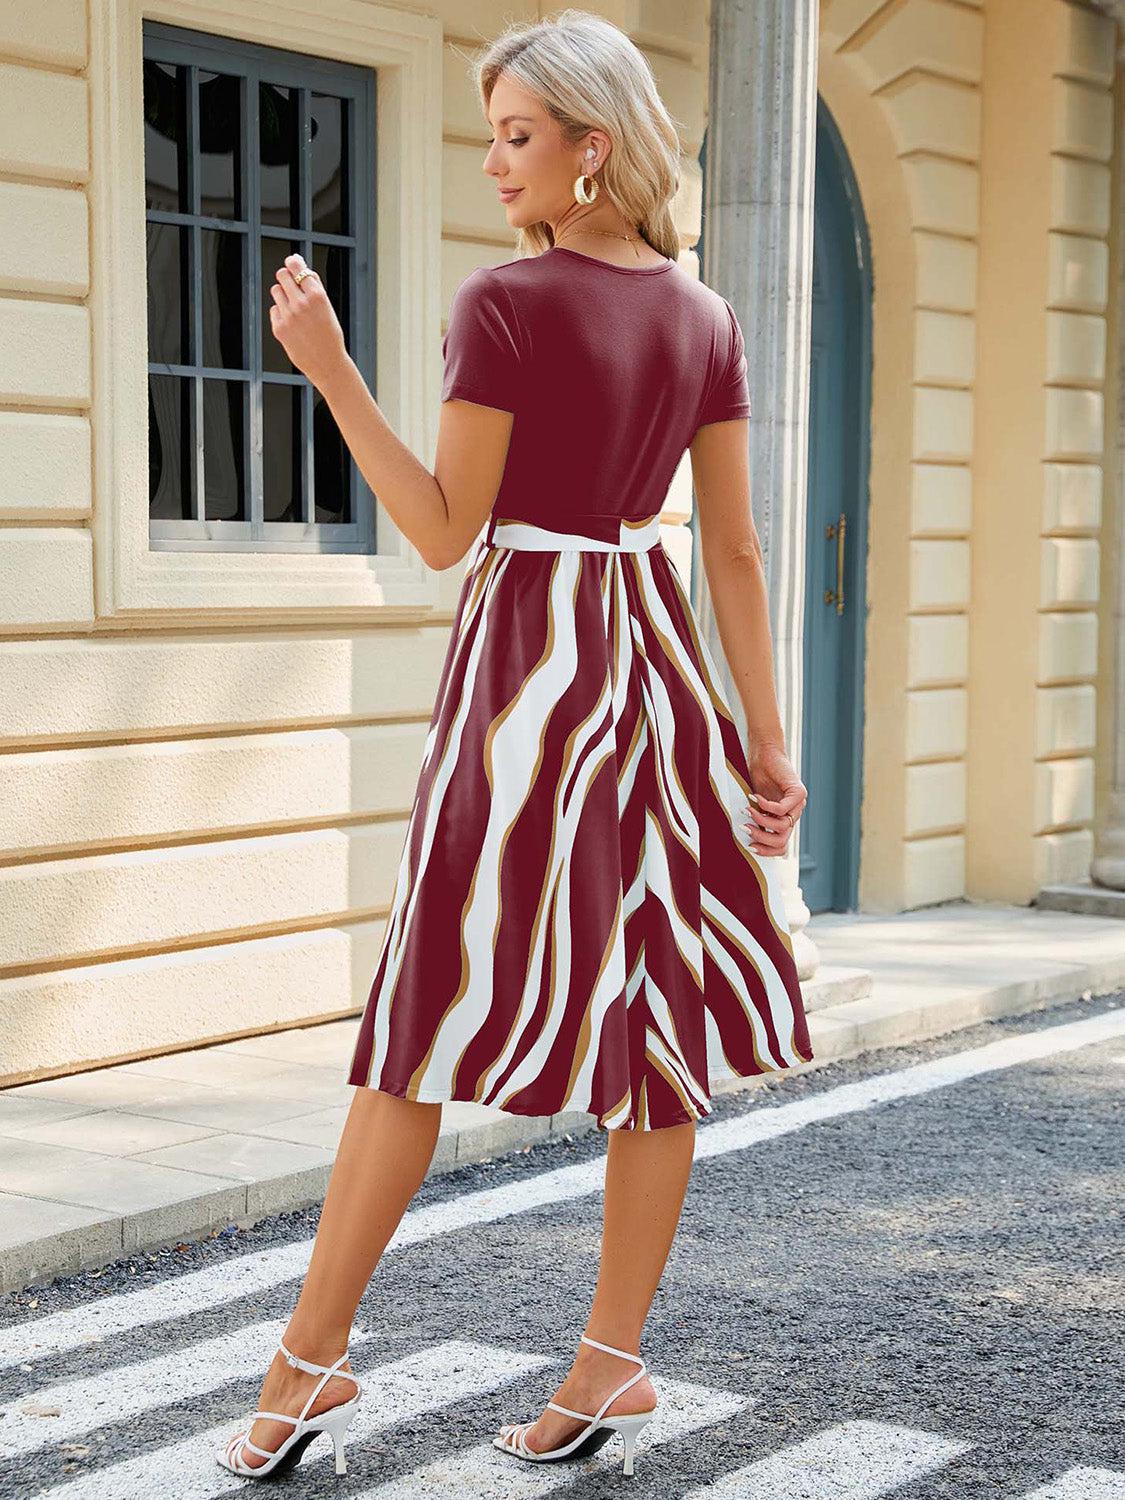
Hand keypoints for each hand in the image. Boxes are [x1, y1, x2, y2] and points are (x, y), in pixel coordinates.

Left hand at [267, 253, 347, 390]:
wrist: (328, 364)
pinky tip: (293, 323)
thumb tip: (299, 265)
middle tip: (291, 284)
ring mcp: (288, 316)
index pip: (296, 266)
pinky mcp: (279, 328)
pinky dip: (281, 313)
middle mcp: (301, 304)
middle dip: (286, 277)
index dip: (293, 262)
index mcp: (317, 296)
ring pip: (276, 290)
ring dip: (283, 294)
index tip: (292, 262)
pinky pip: (274, 309)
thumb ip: (314, 286)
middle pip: (282, 275)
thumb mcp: (328, 308)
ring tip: (294, 307)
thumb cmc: (330, 336)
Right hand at [743, 743, 806, 856]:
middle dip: (761, 839)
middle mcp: (794, 814)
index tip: (749, 846)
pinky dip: (765, 805)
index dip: (766, 851)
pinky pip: (781, 809)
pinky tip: (754, 797)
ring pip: (782, 827)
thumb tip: (745, 840)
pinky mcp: (798, 792)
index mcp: (783, 819)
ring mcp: (798, 804)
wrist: (764, 752)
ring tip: (747, 810)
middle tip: (744, 828)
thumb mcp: (754, 804)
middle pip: (782, 841)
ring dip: (761, 821)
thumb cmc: (758, 776)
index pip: (781, 847)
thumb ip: (756, 820)